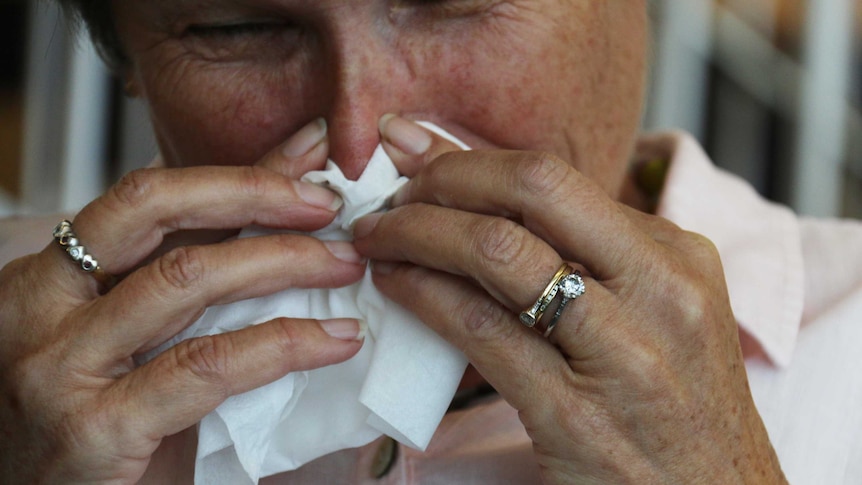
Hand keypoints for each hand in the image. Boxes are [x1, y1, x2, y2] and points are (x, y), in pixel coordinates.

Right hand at [0, 119, 365, 483]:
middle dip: (256, 193)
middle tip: (330, 205)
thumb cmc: (95, 439)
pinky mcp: (97, 428)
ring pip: (189, 279)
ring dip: (284, 261)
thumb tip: (266, 233)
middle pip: (155, 211)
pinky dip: (284, 344)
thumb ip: (181, 294)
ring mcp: (61, 367)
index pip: (146, 200)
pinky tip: (333, 340)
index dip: (232, 173)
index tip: (307, 155)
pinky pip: (209, 365)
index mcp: (45, 280)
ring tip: (345, 266)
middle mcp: (39, 310)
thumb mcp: (132, 349)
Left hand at [353, 116, 785, 483]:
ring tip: (378, 237)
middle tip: (393, 194)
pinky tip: (395, 285)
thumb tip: (484, 202)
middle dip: (443, 177)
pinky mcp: (576, 414)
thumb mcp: (654, 316)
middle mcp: (661, 289)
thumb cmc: (674, 409)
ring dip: (417, 232)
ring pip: (498, 251)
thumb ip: (587, 258)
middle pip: (532, 188)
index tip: (415, 153)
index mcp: (677, 254)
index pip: (556, 177)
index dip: (470, 159)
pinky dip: (423, 294)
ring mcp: (623, 351)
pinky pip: (481, 329)